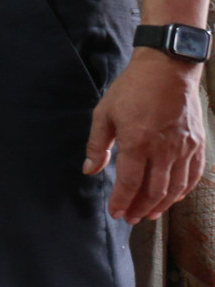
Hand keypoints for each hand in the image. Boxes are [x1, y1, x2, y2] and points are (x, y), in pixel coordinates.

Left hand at [84, 48, 205, 222]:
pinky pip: (193, 175)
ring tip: (148, 214)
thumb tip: (89, 170)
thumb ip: (97, 145)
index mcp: (138, 142)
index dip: (122, 201)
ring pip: (175, 188)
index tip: (115, 213)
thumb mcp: (104, 113)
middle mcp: (164, 150)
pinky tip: (173, 197)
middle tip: (129, 218)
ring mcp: (184, 148)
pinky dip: (183, 191)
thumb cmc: (132, 89)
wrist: (168, 68)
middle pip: (154, 191)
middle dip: (139, 209)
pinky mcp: (197, 143)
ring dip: (161, 205)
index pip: (130, 183)